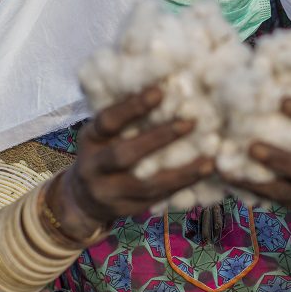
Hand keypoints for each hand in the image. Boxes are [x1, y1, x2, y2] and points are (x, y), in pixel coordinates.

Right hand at [52, 88, 214, 235]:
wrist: (82, 199)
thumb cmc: (103, 151)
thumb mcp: (102, 132)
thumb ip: (125, 116)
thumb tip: (165, 82)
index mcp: (90, 139)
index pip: (108, 121)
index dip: (132, 107)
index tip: (159, 92)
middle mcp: (94, 167)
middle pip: (124, 154)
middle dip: (158, 138)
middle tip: (190, 122)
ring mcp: (109, 192)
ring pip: (146, 184)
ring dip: (181, 171)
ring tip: (208, 158)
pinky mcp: (127, 209)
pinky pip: (158, 198)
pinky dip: (183, 185)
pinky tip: (204, 173)